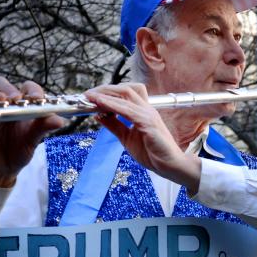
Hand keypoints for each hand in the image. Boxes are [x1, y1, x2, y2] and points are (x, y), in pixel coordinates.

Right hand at [0, 76, 67, 187]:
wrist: (2, 168)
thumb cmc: (19, 150)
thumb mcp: (33, 140)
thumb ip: (44, 128)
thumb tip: (59, 120)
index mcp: (24, 107)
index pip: (29, 89)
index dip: (33, 90)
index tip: (37, 99)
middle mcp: (8, 106)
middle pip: (5, 85)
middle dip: (12, 89)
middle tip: (17, 99)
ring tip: (5, 101)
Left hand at [83, 83, 202, 192]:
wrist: (169, 166)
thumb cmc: (153, 154)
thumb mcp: (127, 138)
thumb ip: (114, 125)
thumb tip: (99, 115)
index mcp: (143, 112)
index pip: (125, 94)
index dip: (107, 92)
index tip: (91, 97)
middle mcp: (146, 109)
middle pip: (124, 89)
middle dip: (104, 89)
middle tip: (87, 94)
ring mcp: (148, 114)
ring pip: (124, 96)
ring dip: (104, 95)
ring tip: (89, 97)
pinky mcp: (148, 123)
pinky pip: (127, 110)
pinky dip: (111, 105)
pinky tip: (100, 104)